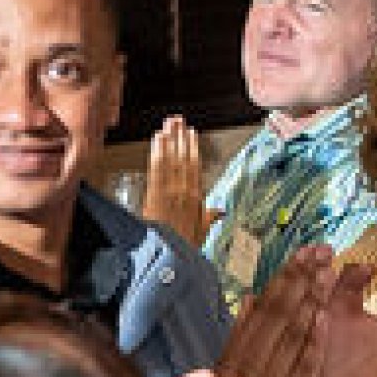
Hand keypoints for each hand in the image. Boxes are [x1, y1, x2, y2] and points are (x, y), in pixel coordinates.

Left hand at [142, 116, 209, 242]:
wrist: (170, 257)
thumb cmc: (185, 246)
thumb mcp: (201, 232)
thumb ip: (210, 217)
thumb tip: (221, 210)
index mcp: (196, 197)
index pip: (194, 166)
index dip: (192, 148)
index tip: (190, 132)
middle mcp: (184, 190)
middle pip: (183, 158)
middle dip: (180, 137)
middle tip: (177, 119)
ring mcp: (170, 191)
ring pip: (171, 159)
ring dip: (169, 140)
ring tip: (168, 123)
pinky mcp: (155, 194)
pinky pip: (157, 168)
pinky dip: (158, 152)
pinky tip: (157, 139)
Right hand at [202, 252, 324, 376]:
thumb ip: (237, 339)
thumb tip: (251, 299)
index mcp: (233, 357)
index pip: (264, 308)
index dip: (287, 278)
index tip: (305, 252)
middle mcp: (249, 367)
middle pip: (280, 314)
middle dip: (303, 279)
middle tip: (324, 250)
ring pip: (291, 336)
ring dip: (311, 301)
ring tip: (328, 271)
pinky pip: (300, 373)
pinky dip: (312, 345)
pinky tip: (324, 321)